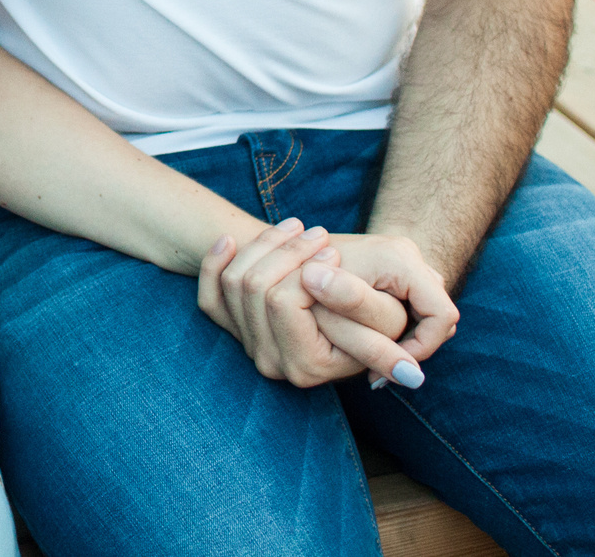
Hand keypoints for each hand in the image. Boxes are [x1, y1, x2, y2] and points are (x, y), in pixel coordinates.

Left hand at [197, 220, 433, 389]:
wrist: (344, 281)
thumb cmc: (376, 296)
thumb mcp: (385, 312)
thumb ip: (375, 324)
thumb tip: (386, 349)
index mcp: (311, 366)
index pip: (287, 302)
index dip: (306, 269)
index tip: (330, 249)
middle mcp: (275, 364)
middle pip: (256, 288)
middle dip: (287, 250)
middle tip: (318, 234)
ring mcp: (249, 345)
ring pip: (235, 280)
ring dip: (265, 243)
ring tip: (298, 229)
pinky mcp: (230, 325)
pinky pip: (209, 291)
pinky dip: (216, 260)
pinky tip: (230, 241)